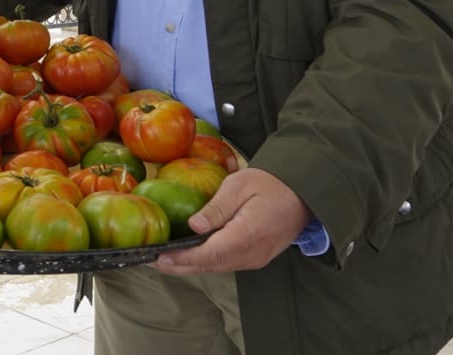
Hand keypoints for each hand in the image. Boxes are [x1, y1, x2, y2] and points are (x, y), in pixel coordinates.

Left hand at [153, 168, 310, 274]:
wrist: (301, 194)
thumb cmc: (270, 184)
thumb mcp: (240, 185)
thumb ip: (217, 207)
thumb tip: (194, 225)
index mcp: (248, 234)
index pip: (210, 254)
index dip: (183, 258)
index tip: (160, 258)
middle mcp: (251, 253)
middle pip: (210, 266)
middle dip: (179, 266)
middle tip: (151, 261)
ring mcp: (255, 258)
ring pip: (217, 267)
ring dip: (190, 266)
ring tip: (163, 260)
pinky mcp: (255, 258)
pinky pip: (225, 263)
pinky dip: (204, 262)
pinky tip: (187, 256)